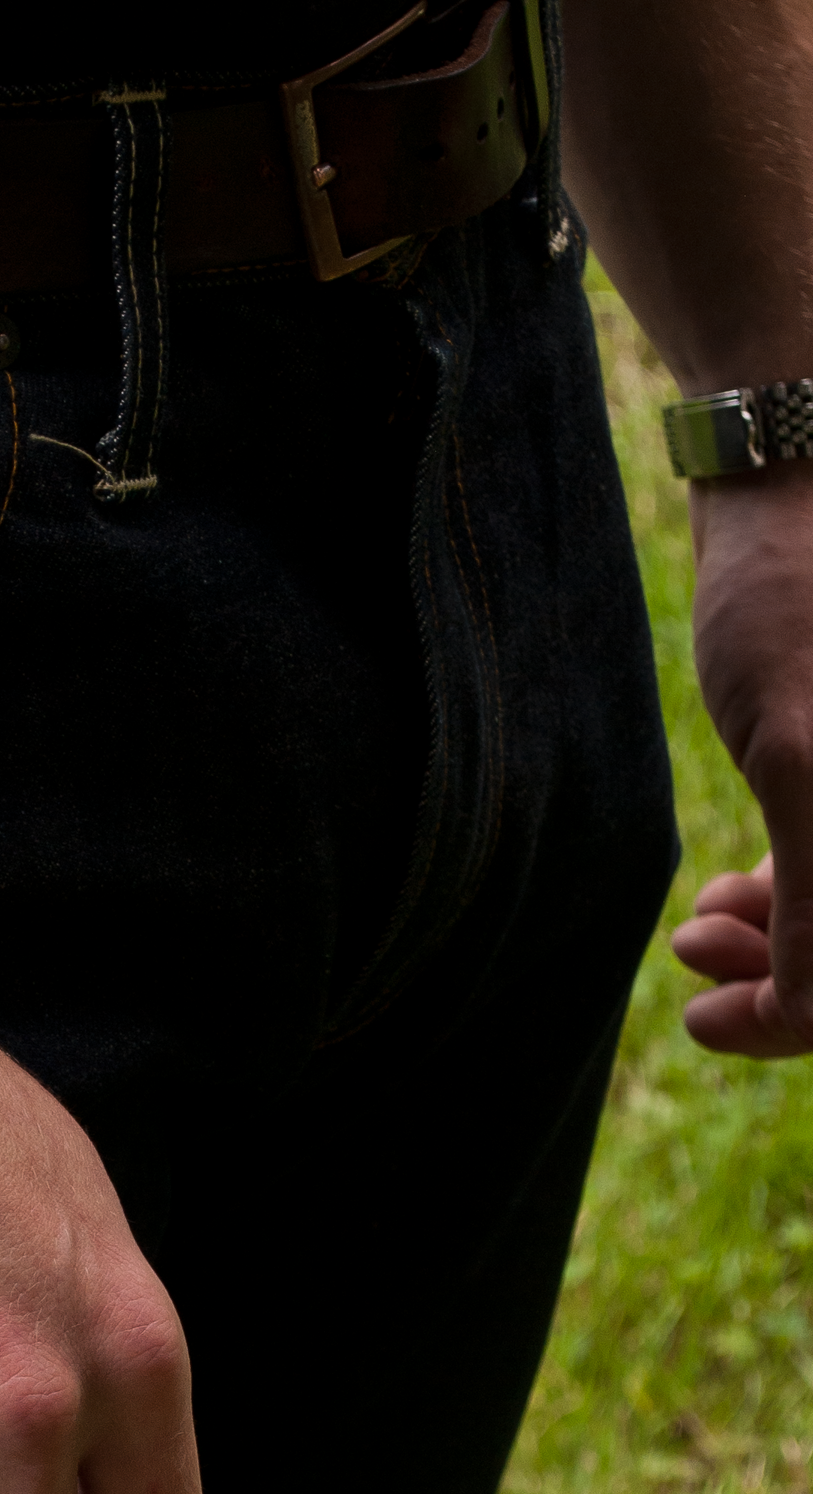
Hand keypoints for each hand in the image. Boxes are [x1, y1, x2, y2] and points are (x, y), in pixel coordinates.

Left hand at [673, 467, 812, 1055]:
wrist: (798, 472)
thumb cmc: (801, 594)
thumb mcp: (804, 759)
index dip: (801, 1022)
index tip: (710, 1020)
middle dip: (785, 974)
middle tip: (691, 955)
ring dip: (778, 938)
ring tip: (695, 929)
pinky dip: (794, 888)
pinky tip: (730, 890)